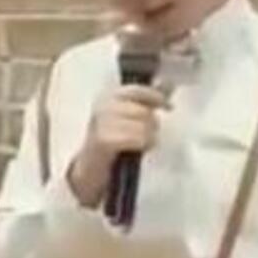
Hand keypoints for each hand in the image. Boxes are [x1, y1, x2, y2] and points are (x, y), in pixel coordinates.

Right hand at [67, 85, 167, 206]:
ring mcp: (101, 123)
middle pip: (142, 110)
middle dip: (151, 123)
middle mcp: (102, 107)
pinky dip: (141, 144)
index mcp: (108, 97)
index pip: (136, 91)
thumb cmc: (112, 144)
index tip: (168, 107)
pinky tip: (140, 149)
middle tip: (149, 135)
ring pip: (141, 124)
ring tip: (144, 143)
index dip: (155, 97)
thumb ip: (145, 104)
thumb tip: (168, 87)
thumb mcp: (126, 119)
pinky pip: (134, 137)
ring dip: (148, 136)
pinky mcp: (103, 140)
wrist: (89, 170)